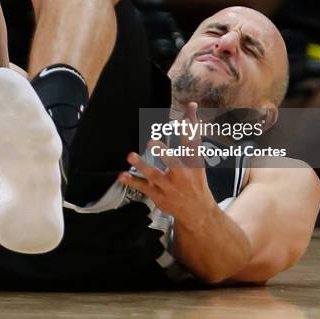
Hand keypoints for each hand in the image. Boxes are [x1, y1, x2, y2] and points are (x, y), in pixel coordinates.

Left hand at [118, 103, 215, 220]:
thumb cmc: (195, 181)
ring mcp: (169, 186)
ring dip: (142, 165)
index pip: (193, 143)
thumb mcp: (198, 160)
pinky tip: (121, 175)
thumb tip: (192, 106)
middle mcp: (183, 175)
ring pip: (154, 175)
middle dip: (163, 153)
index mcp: (194, 164)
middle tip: (152, 143)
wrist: (198, 213)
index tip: (187, 115)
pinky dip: (132, 181)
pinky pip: (143, 188)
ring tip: (131, 156)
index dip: (190, 129)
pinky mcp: (159, 195)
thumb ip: (191, 133)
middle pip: (173, 162)